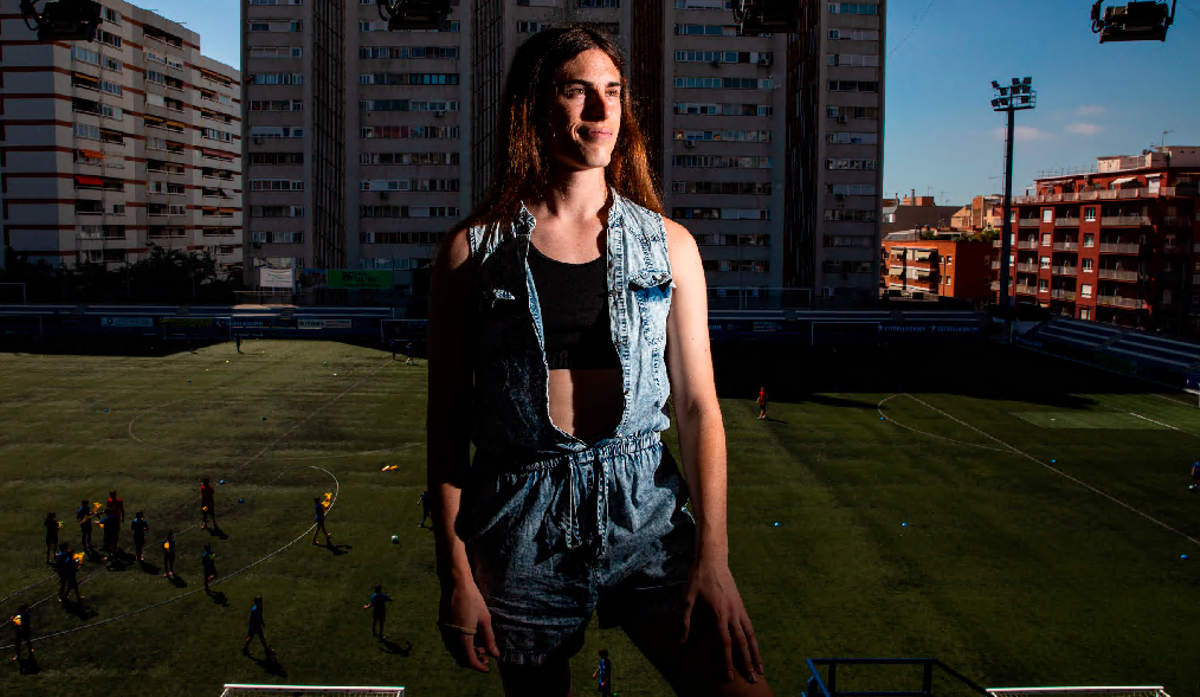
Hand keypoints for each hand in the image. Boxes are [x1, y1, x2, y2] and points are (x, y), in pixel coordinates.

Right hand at [438, 580, 499, 671]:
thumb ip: (489, 638)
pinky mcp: (442, 626)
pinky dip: (459, 646)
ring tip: (480, 646)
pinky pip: (450, 643)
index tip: (488, 668)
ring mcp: (445, 632)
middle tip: (485, 657)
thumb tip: (495, 654)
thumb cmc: (472, 599)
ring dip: (466, 653)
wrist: (455, 584)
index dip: (479, 667)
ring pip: (454, 651)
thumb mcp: (485, 619)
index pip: (470, 660)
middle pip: (461, 659)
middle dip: (473, 661)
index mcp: (462, 638)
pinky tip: (469, 638)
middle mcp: (451, 638)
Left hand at [680, 559, 763, 683]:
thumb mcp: (687, 599)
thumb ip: (685, 622)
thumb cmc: (697, 579)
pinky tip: (755, 647)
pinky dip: (753, 639)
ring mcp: (739, 609)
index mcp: (718, 614)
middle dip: (747, 663)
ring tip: (760, 669)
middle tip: (752, 679)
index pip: (725, 643)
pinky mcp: (741, 605)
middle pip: (742, 643)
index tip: (729, 676)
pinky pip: (750, 626)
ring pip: (750, 636)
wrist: (713, 560)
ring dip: (756, 653)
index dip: (727, 661)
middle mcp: (732, 614)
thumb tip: (682, 643)